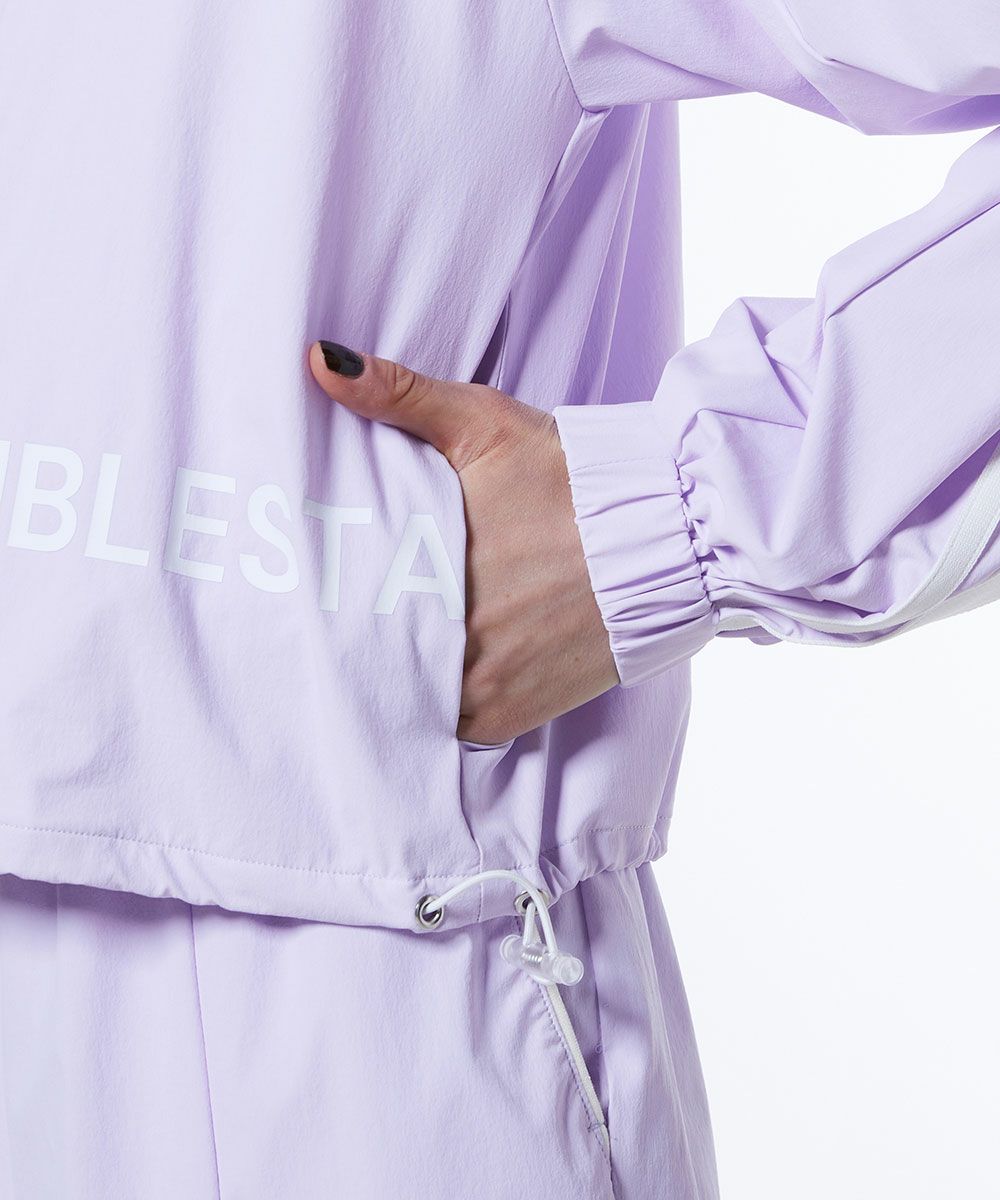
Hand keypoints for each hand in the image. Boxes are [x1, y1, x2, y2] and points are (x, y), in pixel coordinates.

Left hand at [308, 340, 619, 744]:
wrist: (672, 536)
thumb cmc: (575, 478)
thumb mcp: (485, 423)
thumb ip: (400, 395)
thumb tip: (319, 361)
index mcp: (426, 568)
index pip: (340, 598)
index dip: (326, 594)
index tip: (314, 586)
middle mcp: (448, 640)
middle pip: (369, 650)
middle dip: (358, 634)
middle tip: (346, 617)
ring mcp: (478, 686)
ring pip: (405, 695)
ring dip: (396, 676)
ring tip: (389, 647)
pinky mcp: (509, 716)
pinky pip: (449, 725)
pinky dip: (439, 707)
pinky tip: (437, 676)